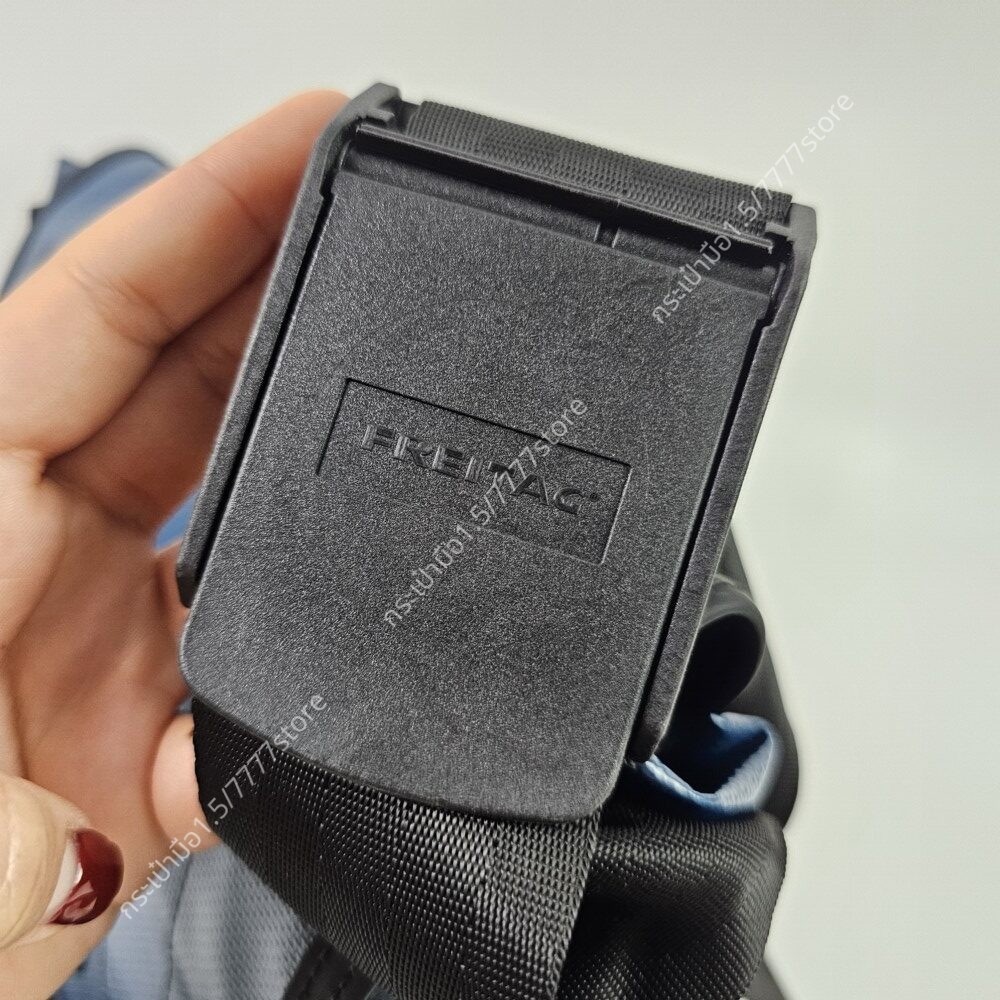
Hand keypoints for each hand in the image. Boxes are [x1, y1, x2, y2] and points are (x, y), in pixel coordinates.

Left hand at [0, 90, 345, 997]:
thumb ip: (14, 826)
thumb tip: (155, 802)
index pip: (91, 318)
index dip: (206, 214)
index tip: (307, 142)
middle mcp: (28, 564)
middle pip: (185, 380)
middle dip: (293, 287)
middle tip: (397, 226)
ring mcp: (104, 642)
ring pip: (243, 506)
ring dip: (326, 460)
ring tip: (422, 400)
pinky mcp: (156, 728)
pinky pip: (262, 660)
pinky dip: (318, 662)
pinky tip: (359, 656)